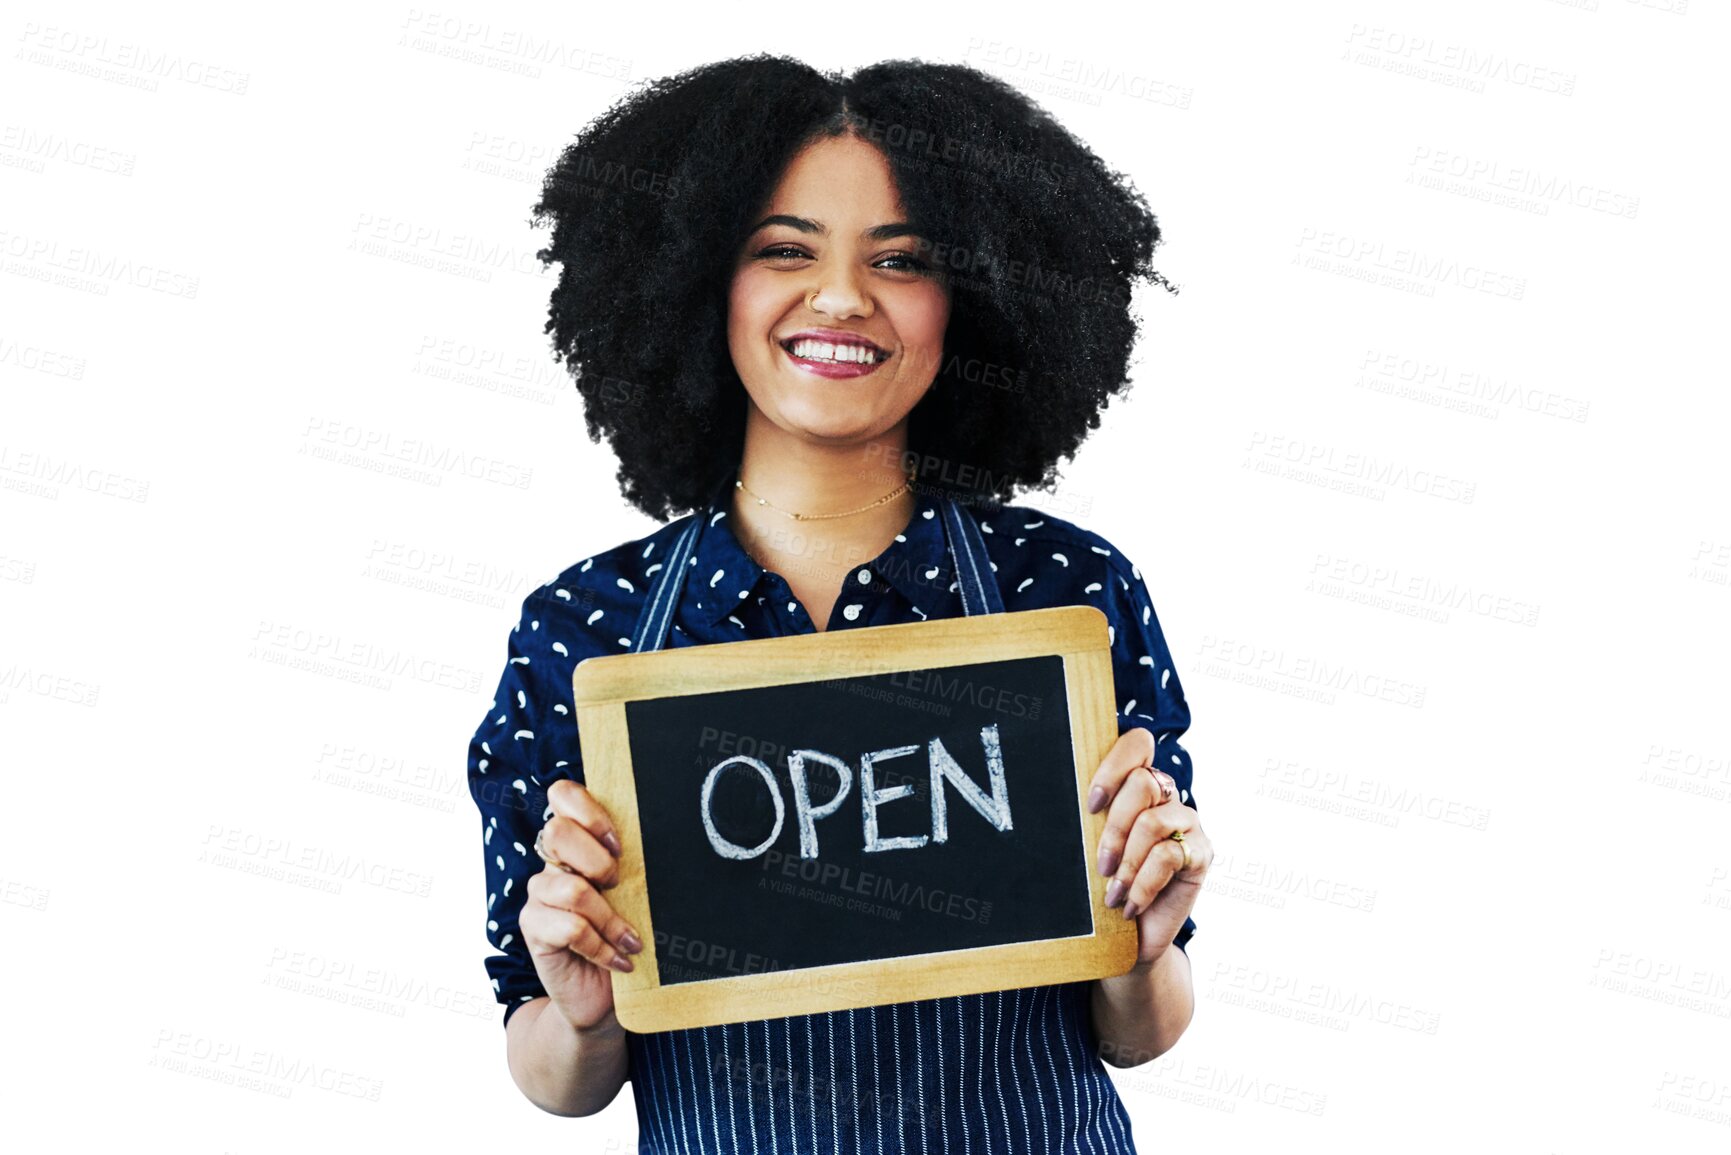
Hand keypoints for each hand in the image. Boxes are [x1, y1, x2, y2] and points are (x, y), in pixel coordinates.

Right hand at [520, 778, 643, 1031]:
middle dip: (598, 860)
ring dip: (610, 918)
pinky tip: (621, 960)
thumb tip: (671, 837)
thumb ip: (636, 864)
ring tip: (631, 939)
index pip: (562, 795)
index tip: (619, 843)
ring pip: (572, 888)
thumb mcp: (638, 894)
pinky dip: (602, 946)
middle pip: (556, 832)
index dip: (589, 810)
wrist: (605, 997)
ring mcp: (539, 896)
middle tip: (619, 886)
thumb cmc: (626, 937)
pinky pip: (570, 928)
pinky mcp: (534, 929)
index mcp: (578, 843)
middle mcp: (552, 863)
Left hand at [1086, 727, 1211, 968]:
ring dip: (1126, 861)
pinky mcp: (1202, 854)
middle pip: (1144, 782)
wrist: (1132, 938)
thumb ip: (1089, 818)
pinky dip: (1142, 885)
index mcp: (1139, 785)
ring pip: (1153, 820)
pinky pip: (1168, 856)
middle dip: (1114, 827)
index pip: (1138, 744)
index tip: (1090, 805)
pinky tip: (1129, 905)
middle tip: (1099, 865)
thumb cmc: (1105, 887)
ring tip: (1111, 892)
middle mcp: (1167, 797)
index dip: (1113, 766)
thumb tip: (1054, 795)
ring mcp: (1188, 823)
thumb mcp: (1091, 847)